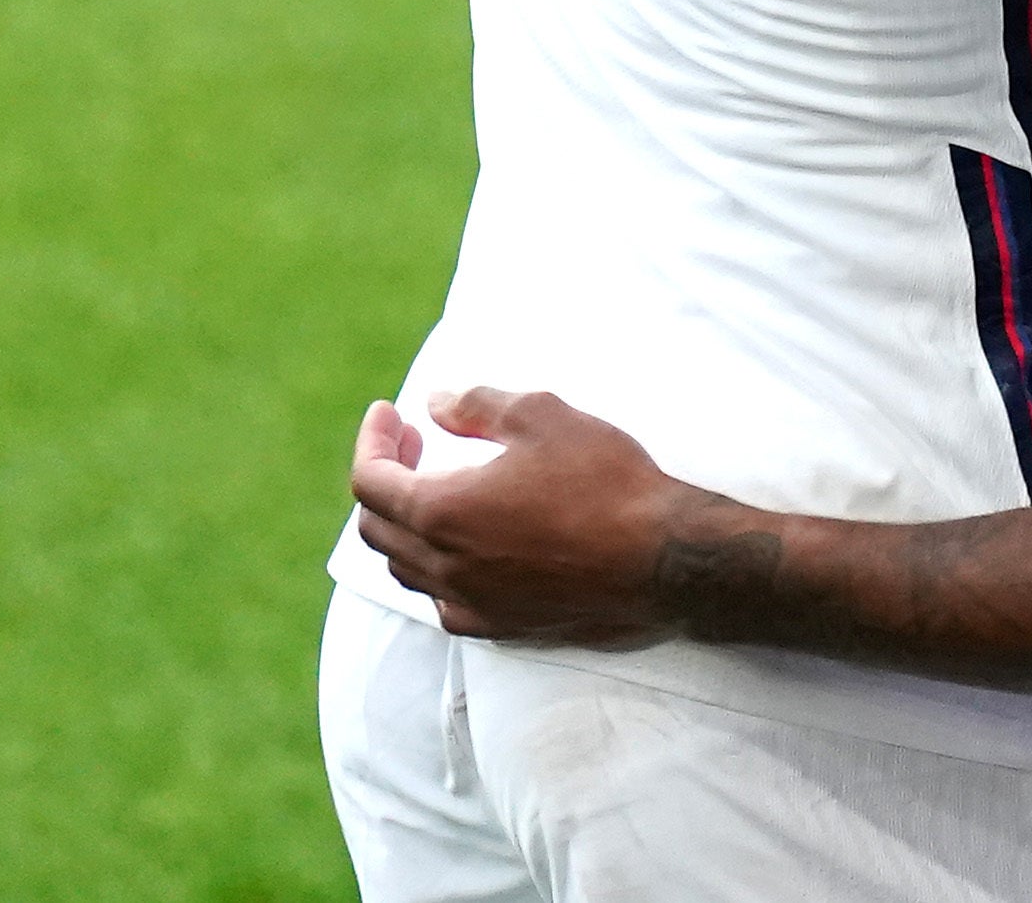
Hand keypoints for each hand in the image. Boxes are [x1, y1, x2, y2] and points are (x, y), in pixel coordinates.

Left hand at [347, 387, 706, 646]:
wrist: (661, 560)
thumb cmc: (604, 481)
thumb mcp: (543, 416)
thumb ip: (478, 406)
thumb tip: (437, 404)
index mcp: (442, 513)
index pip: (370, 482)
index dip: (373, 441)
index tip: (388, 412)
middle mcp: (445, 568)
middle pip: (376, 529)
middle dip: (385, 478)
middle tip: (414, 442)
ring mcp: (471, 604)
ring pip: (405, 570)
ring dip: (406, 525)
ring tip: (436, 488)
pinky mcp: (501, 627)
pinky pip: (443, 601)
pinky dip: (437, 568)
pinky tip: (468, 546)